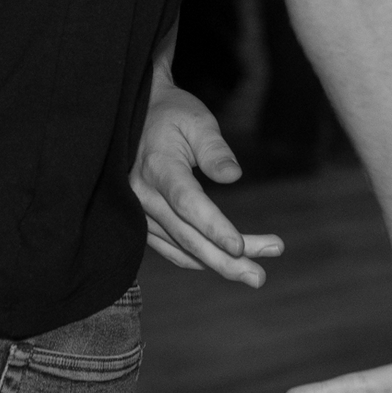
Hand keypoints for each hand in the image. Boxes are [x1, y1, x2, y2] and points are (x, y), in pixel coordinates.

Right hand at [131, 78, 283, 287]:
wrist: (132, 115)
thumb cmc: (171, 114)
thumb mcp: (197, 120)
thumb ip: (214, 149)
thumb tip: (233, 176)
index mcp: (157, 165)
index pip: (187, 203)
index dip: (213, 227)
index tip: (241, 248)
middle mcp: (143, 194)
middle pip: (186, 235)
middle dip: (225, 260)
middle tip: (259, 278)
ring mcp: (139, 211)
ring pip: (180, 247)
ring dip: (217, 263)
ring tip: (254, 274)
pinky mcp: (142, 221)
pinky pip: (170, 248)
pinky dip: (197, 259)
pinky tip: (225, 263)